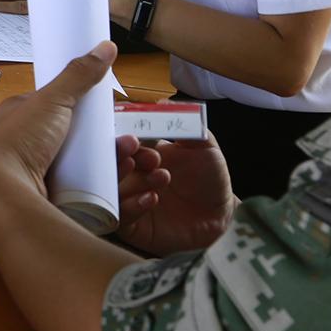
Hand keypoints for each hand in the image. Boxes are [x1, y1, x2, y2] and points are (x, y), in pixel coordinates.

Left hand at [0, 44, 117, 206]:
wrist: (5, 191)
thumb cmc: (19, 141)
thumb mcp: (51, 100)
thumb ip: (77, 75)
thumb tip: (104, 48)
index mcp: (19, 115)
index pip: (54, 104)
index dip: (79, 106)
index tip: (104, 110)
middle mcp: (26, 141)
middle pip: (71, 136)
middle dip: (101, 139)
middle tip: (125, 140)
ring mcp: (37, 168)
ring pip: (80, 163)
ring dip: (108, 161)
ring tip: (129, 157)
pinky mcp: (50, 192)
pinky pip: (82, 186)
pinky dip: (101, 183)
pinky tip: (118, 179)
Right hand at [115, 135, 234, 255]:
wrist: (222, 216)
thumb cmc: (210, 179)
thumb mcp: (204, 147)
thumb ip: (187, 125)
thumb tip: (164, 103)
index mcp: (142, 153)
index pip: (121, 140)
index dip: (124, 135)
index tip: (135, 133)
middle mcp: (131, 176)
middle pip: (108, 163)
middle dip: (118, 153)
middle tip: (134, 147)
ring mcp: (129, 201)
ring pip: (110, 189)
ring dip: (129, 179)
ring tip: (160, 175)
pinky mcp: (132, 227)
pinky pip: (120, 217)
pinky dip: (132, 206)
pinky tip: (151, 198)